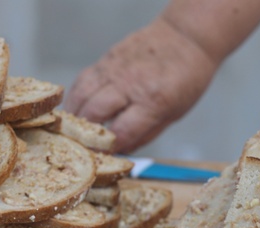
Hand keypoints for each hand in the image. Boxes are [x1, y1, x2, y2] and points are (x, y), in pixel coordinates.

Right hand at [64, 18, 219, 153]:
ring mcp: (115, 69)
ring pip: (81, 95)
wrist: (186, 37)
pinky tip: (77, 109)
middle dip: (85, 134)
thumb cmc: (186, 78)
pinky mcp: (106, 59)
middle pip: (94, 113)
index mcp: (153, 101)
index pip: (120, 132)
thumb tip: (120, 151)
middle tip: (81, 147)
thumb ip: (145, 134)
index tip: (102, 158)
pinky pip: (82, 80)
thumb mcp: (174, 113)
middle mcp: (130, 84)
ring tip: (73, 130)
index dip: (108, 149)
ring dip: (74, 116)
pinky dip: (76, 97)